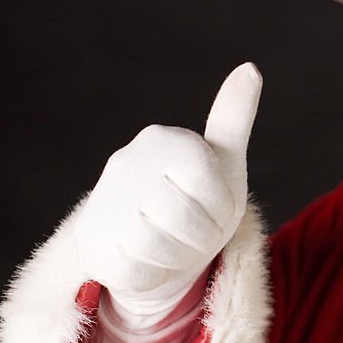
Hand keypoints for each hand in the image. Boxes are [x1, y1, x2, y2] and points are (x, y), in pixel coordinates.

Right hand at [74, 63, 261, 319]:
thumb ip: (234, 116)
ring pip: (160, 248)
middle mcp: (127, 162)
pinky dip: (153, 274)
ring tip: (172, 243)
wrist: (154, 244)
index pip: (211, 189)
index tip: (215, 208)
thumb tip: (250, 68)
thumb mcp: (222, 160)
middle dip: (201, 236)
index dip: (222, 209)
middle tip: (193, 230)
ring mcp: (104, 202)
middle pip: (186, 220)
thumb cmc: (196, 197)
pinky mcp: (91, 243)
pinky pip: (137, 271)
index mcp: (165, 140)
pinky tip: (148, 258)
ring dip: (178, 256)